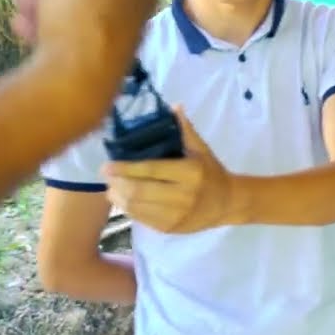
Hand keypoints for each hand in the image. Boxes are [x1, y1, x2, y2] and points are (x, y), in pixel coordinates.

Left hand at [103, 107, 234, 233]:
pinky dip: (128, 209)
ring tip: (112, 188)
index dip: (126, 168)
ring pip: (137, 207)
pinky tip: (124, 200)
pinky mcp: (170, 228)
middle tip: (107, 177)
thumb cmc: (212, 173)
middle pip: (139, 190)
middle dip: (118, 183)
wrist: (228, 203)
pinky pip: (141, 219)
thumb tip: (174, 106)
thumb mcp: (202, 150)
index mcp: (191, 172)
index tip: (106, 166)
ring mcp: (176, 214)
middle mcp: (183, 194)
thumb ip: (185, 130)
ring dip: (119, 197)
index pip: (151, 169)